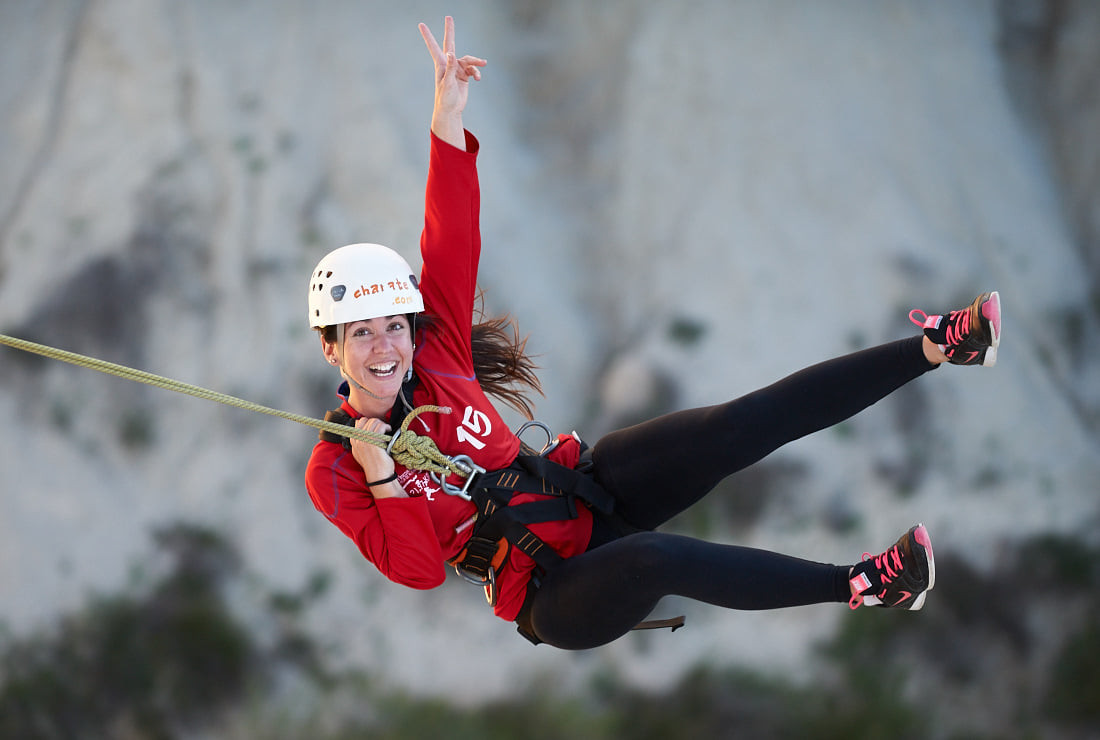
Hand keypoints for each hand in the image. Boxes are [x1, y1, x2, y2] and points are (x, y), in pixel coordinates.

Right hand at [350, 417, 403, 496]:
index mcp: (354, 442)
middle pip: (366, 420)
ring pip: (374, 422)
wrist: (378, 475)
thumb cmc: (374, 465)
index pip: (358, 422)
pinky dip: (386, 427)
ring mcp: (365, 441)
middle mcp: (357, 440)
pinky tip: (388, 431)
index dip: (368, 422)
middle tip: (383, 428)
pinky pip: (380, 427)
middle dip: (377, 422)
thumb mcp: (362, 453)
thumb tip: (364, 430)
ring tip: (386, 430)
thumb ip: (360, 442)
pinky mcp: (374, 442)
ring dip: (382, 424)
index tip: (375, 427)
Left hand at [419, 16, 485, 147]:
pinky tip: (478, 79)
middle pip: (451, 44)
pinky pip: (473, 70)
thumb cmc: (445, 98)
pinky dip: (477, 73)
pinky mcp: (464, 76)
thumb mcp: (447, 83)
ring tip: (483, 63)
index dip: (428, 36)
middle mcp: (449, 65)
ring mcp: (457, 70)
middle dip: (450, 31)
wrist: (451, 110)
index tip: (421, 25)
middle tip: (449, 17)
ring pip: (468, 60)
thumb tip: (451, 53)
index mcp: (441, 65)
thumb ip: (450, 68)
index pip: (434, 47)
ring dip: (476, 62)